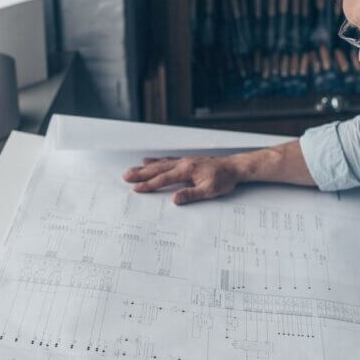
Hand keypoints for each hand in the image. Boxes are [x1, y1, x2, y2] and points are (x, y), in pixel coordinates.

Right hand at [122, 156, 242, 204]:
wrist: (234, 167)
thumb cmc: (224, 179)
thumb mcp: (210, 191)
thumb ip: (191, 195)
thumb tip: (175, 199)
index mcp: (186, 170)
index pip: (164, 179)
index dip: (149, 185)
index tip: (136, 189)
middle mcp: (183, 163)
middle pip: (158, 169)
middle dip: (141, 174)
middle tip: (125, 177)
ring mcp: (184, 161)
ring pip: (161, 163)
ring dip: (145, 167)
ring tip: (132, 169)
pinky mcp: (187, 161)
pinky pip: (167, 160)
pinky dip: (157, 160)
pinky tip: (149, 161)